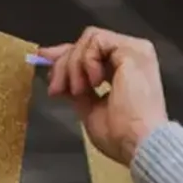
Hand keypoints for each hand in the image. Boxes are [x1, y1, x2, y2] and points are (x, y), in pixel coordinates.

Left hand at [46, 28, 166, 164]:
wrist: (139, 143)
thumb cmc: (121, 136)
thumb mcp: (89, 109)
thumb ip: (75, 89)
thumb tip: (57, 77)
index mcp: (127, 70)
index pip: (92, 51)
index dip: (66, 53)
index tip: (43, 58)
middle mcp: (133, 56)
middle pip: (87, 43)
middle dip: (64, 64)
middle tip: (57, 89)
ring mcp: (134, 50)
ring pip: (89, 39)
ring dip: (74, 65)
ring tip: (79, 91)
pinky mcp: (132, 50)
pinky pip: (96, 41)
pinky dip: (86, 61)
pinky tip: (94, 84)